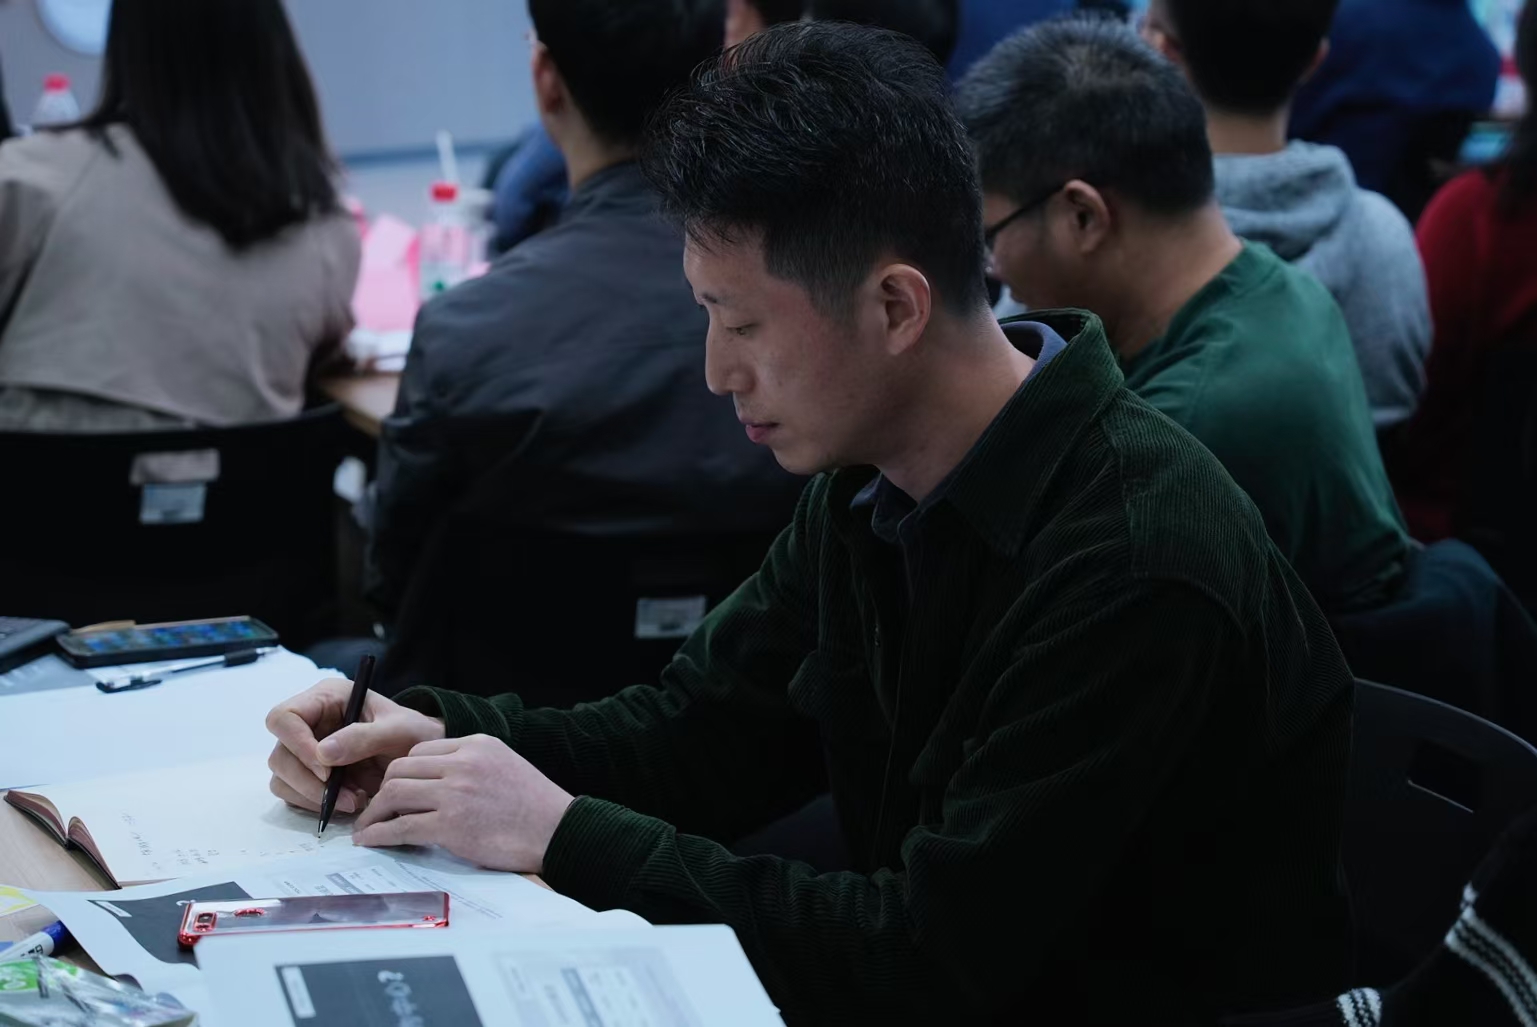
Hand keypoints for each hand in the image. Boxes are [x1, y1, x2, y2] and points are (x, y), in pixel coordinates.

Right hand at [265, 678, 445, 814]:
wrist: (421, 757)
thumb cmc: (413, 733)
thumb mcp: (400, 729)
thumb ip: (364, 737)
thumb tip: (323, 754)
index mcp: (326, 698)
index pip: (284, 717)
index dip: (297, 744)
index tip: (326, 769)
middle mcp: (309, 723)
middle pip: (280, 754)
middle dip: (309, 781)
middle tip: (345, 796)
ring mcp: (305, 751)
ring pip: (283, 778)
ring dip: (314, 797)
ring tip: (354, 800)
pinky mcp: (309, 776)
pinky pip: (294, 795)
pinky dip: (317, 804)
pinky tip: (349, 802)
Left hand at [352, 735, 575, 873]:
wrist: (558, 830)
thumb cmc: (534, 805)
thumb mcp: (504, 764)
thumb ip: (470, 764)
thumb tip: (433, 781)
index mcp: (476, 744)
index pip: (421, 750)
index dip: (402, 771)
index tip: (394, 789)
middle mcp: (463, 763)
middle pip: (401, 768)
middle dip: (382, 790)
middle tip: (375, 809)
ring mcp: (455, 793)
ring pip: (394, 793)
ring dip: (374, 812)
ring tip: (367, 827)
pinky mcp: (450, 825)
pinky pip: (400, 826)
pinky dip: (379, 834)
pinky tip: (371, 840)